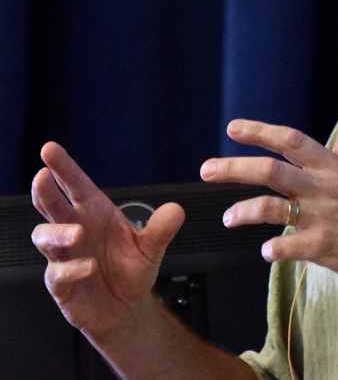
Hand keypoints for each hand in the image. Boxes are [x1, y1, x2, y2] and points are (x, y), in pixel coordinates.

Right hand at [31, 142, 184, 338]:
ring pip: (46, 237)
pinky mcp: (62, 283)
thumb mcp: (152, 248)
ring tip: (77, 233)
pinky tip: (88, 265)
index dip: (63, 167)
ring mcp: (64, 256)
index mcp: (95, 212)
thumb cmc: (131, 269)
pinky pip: (59, 273)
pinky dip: (72, 268)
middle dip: (45, 190)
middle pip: (52, 206)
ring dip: (58, 232)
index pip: (75, 185)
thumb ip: (161, 229)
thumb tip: (176, 210)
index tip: (50, 148)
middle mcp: (76, 229)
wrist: (125, 306)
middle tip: (42, 176)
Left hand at [201, 120, 337, 288]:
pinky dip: (273, 249)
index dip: (260, 132)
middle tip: (206, 168)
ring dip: (244, 210)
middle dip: (234, 167)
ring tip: (227, 217)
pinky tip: (264, 252)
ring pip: (272, 207)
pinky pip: (289, 247)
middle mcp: (324, 187)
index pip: (291, 141)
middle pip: (270, 170)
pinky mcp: (326, 247)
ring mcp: (323, 217)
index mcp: (334, 168)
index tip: (234, 127)